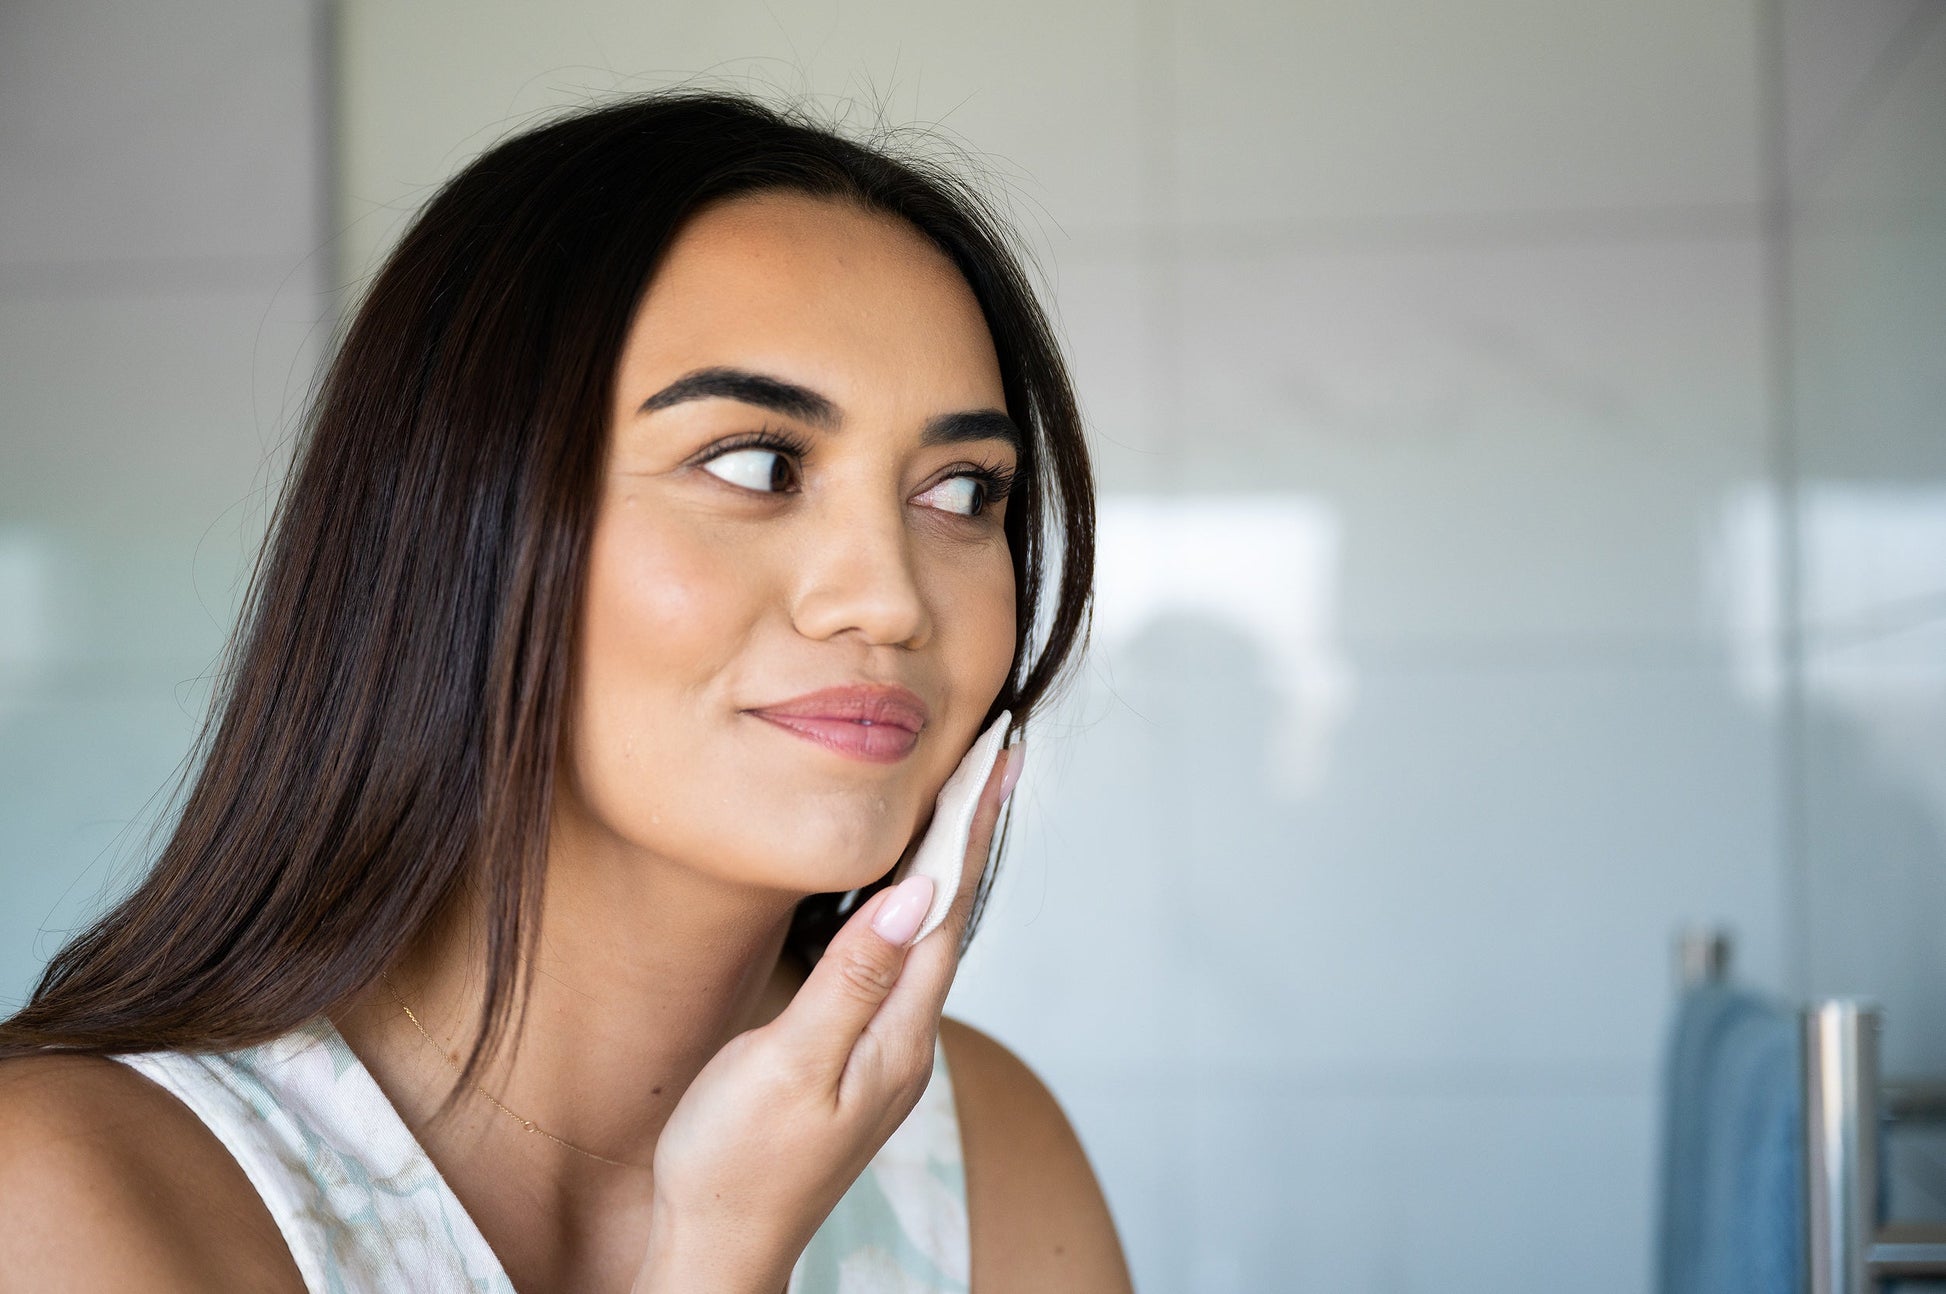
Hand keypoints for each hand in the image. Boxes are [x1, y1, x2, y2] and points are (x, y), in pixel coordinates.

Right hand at [632, 732, 1023, 1293]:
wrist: (719, 1250)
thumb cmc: (737, 1164)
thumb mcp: (791, 1066)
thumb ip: (854, 980)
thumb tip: (915, 896)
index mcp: (899, 1034)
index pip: (949, 907)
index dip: (969, 826)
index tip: (996, 757)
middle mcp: (908, 1039)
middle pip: (952, 915)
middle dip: (973, 831)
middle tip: (996, 756)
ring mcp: (886, 1052)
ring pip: (929, 937)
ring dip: (949, 866)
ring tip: (964, 802)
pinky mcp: (857, 1060)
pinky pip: (900, 962)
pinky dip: (912, 908)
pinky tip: (905, 894)